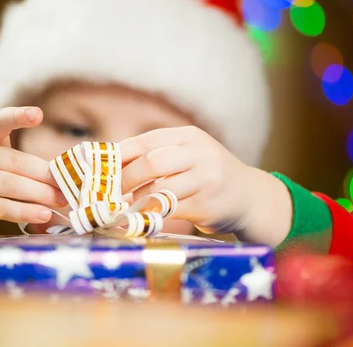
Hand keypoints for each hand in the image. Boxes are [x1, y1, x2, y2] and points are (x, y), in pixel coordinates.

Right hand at [0, 107, 66, 233]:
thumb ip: (23, 162)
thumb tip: (63, 174)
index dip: (18, 116)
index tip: (38, 114)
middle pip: (15, 162)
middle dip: (45, 175)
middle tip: (67, 185)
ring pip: (10, 185)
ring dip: (40, 194)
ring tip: (61, 201)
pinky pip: (2, 207)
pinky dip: (26, 212)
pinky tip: (44, 214)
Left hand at [120, 126, 291, 245]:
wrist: (250, 197)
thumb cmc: (209, 175)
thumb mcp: (189, 154)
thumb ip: (158, 155)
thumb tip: (111, 168)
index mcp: (190, 136)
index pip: (146, 141)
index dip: (120, 156)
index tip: (101, 169)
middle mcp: (200, 154)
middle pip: (151, 162)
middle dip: (126, 179)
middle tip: (111, 192)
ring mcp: (206, 180)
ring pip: (159, 189)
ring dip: (137, 200)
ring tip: (124, 205)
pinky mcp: (207, 206)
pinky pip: (170, 211)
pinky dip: (151, 215)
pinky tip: (142, 216)